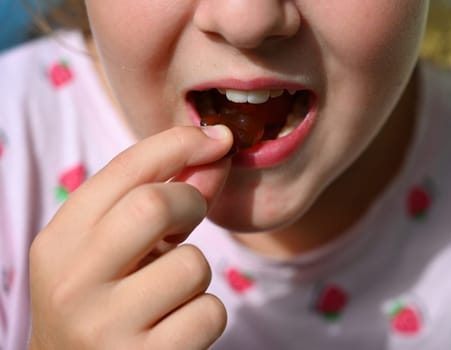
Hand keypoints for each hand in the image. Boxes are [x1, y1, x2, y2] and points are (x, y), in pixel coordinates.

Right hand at [29, 125, 232, 349]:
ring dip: (196, 275)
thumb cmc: (106, 299)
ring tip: (168, 294)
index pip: (126, 169)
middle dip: (191, 202)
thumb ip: (165, 197)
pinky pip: (210, 313)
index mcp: (60, 241)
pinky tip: (175, 328)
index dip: (179, 143)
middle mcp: (73, 282)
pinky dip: (205, 315)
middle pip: (156, 205)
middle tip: (189, 218)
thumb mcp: (117, 247)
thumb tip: (217, 151)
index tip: (217, 138)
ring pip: (194, 266)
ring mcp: (104, 327)